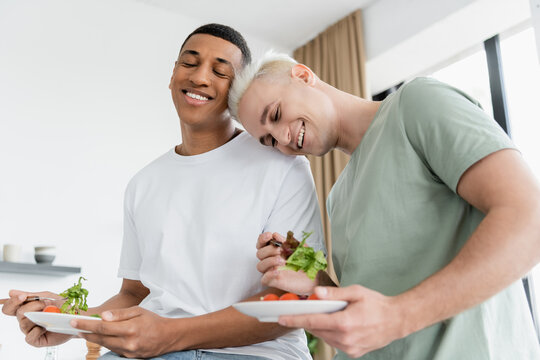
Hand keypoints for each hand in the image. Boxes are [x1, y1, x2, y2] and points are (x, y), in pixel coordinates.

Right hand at [2, 290, 72, 346]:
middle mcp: (25, 319)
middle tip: (44, 305)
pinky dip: (38, 331)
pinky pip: (29, 336)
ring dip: (38, 318)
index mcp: (26, 308)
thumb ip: (30, 295)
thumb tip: (12, 292)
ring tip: (49, 316)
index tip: (22, 297)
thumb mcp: (47, 296)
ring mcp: (29, 330)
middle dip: (31, 307)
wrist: (75, 318)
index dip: (13, 302)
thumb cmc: (62, 307)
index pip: (10, 306)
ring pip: (24, 324)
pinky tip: (45, 327)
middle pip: (17, 313)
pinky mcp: (35, 340)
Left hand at [74, 306, 175, 357]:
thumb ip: (120, 314)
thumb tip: (103, 316)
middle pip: (101, 339)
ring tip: (87, 332)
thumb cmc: (154, 321)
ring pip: (106, 346)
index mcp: (130, 329)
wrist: (168, 336)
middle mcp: (128, 343)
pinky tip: (104, 338)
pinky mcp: (129, 358)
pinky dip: (107, 343)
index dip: (87, 324)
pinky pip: (114, 350)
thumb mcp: (138, 311)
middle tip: (76, 327)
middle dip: (87, 333)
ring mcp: (128, 352)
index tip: (74, 322)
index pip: (103, 327)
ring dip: (95, 339)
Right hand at [256, 232, 316, 294]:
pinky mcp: (274, 282)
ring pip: (260, 265)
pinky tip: (277, 271)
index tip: (269, 235)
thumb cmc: (307, 261)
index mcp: (275, 250)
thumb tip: (275, 235)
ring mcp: (271, 271)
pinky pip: (264, 279)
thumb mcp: (299, 247)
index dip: (262, 239)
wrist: (315, 275)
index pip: (262, 243)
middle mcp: (271, 260)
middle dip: (269, 250)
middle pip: (259, 253)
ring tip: (282, 261)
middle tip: (280, 251)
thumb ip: (287, 241)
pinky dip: (269, 274)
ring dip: (269, 261)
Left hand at [277, 285, 406, 357]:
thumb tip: (316, 293)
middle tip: (299, 310)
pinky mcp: (353, 352)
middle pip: (316, 329)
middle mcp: (345, 338)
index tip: (280, 318)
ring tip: (322, 314)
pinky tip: (335, 323)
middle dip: (306, 320)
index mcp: (345, 322)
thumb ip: (334, 294)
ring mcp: (349, 348)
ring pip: (324, 337)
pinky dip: (330, 333)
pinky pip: (334, 342)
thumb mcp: (356, 292)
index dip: (295, 319)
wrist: (397, 320)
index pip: (313, 321)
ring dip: (319, 326)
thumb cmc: (377, 304)